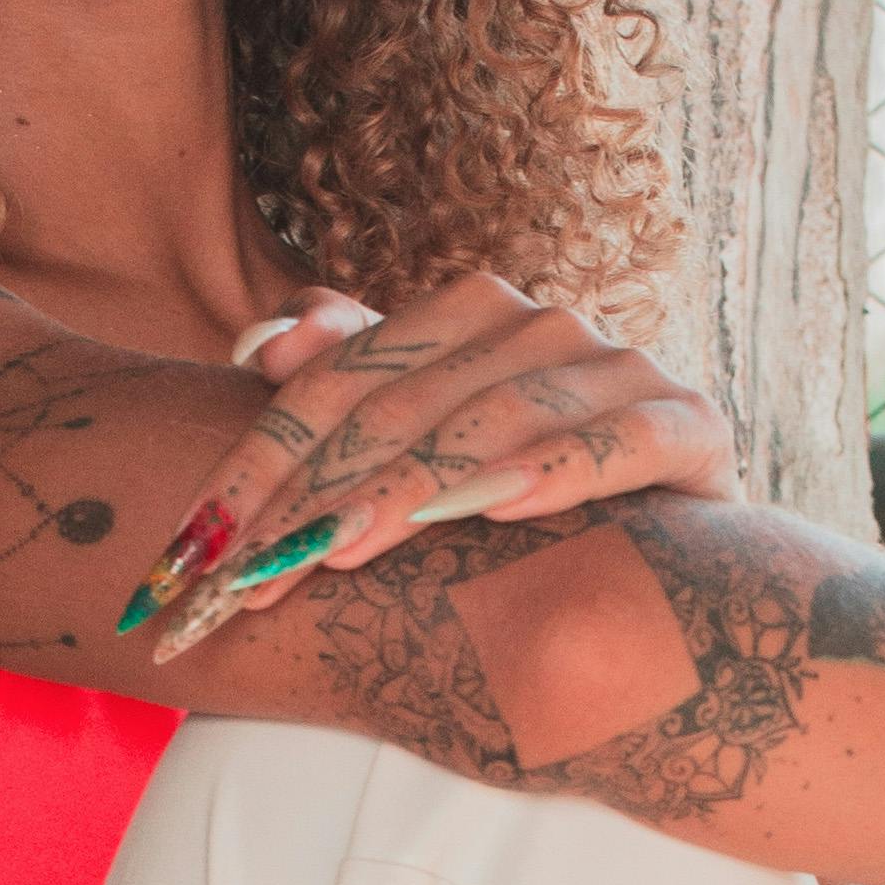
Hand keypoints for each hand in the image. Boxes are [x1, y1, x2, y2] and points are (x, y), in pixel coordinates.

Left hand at [122, 275, 739, 652]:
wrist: (681, 551)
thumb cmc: (527, 496)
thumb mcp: (425, 444)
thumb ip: (352, 383)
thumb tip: (270, 344)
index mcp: (469, 312)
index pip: (340, 380)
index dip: (259, 458)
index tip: (193, 543)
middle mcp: (543, 324)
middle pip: (404, 404)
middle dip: (316, 492)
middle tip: (249, 573)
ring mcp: (621, 368)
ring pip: (497, 417)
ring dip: (414, 485)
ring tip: (342, 548)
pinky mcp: (691, 426)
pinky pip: (620, 441)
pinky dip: (559, 468)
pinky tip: (497, 509)